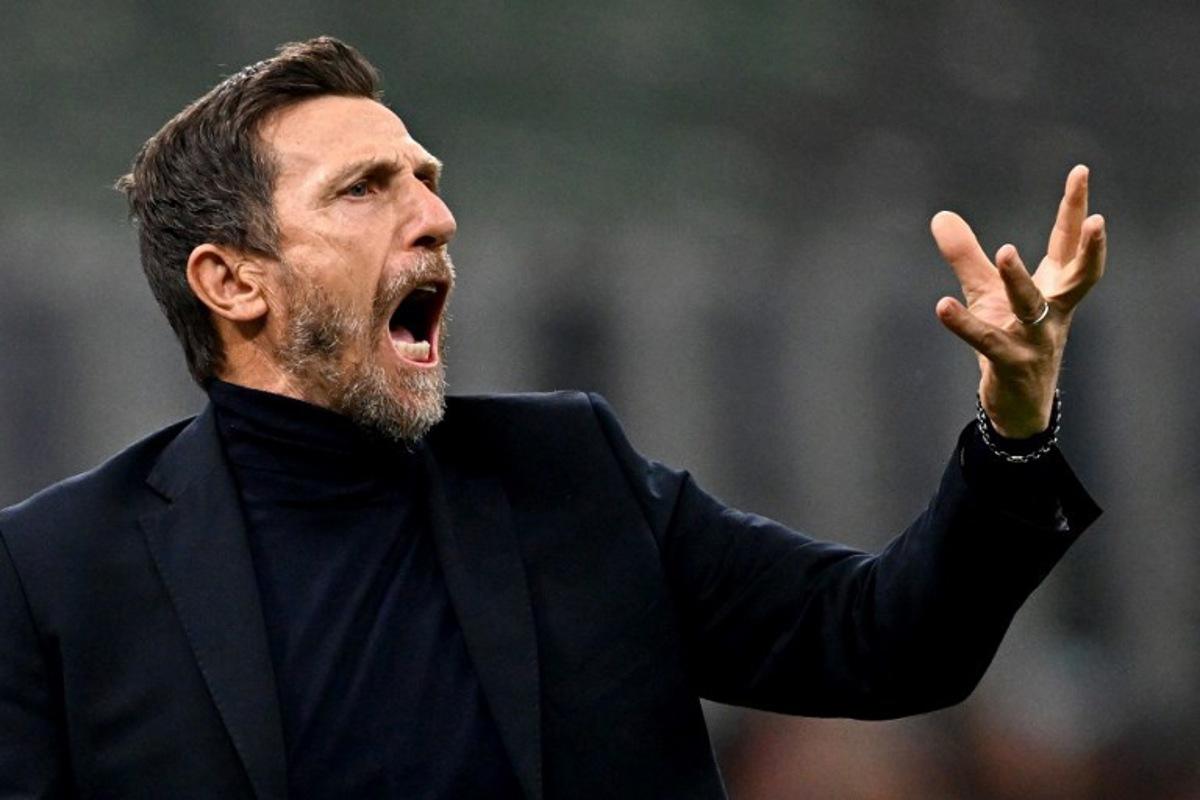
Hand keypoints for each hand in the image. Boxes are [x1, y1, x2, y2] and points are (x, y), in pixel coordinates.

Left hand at [931, 165, 1105, 437]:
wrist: (1018, 401)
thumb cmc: (1010, 338)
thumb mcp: (986, 292)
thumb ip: (965, 256)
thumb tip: (941, 216)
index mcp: (1054, 288)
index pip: (1067, 242)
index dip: (1075, 208)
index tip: (1080, 172)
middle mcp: (1053, 310)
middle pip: (1078, 274)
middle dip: (1090, 247)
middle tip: (1095, 218)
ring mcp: (1036, 338)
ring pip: (1032, 306)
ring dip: (1019, 279)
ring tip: (1005, 251)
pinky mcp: (1012, 363)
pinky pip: (987, 341)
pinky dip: (964, 324)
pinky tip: (942, 306)